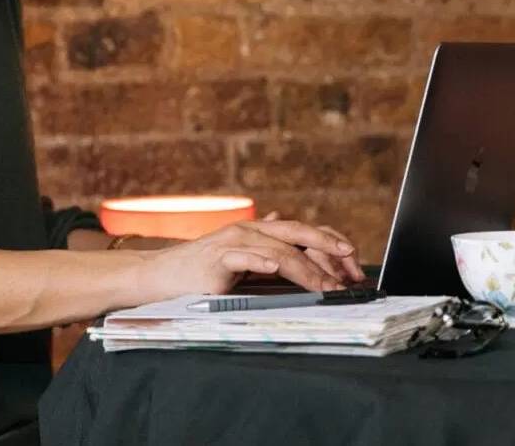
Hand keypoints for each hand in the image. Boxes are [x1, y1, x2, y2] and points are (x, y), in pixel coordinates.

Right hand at [139, 214, 362, 296]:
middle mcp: (249, 230)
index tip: (353, 261)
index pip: (302, 231)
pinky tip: (273, 266)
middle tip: (352, 263)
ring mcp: (232, 242)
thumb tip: (287, 235)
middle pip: (296, 233)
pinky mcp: (216, 259)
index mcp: (259, 232)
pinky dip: (258, 260)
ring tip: (326, 284)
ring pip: (276, 250)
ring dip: (305, 267)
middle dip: (328, 247)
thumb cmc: (201, 272)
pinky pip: (241, 257)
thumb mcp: (241, 259)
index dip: (330, 242)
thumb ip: (265, 250)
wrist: (161, 276)